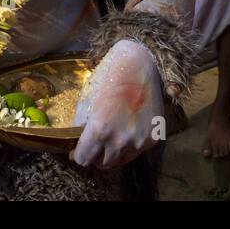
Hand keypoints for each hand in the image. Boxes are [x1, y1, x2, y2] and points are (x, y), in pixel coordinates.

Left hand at [71, 39, 163, 170]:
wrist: (140, 64)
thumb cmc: (110, 77)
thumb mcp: (87, 100)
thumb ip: (82, 126)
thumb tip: (78, 143)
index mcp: (100, 130)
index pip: (84, 159)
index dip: (78, 154)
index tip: (77, 149)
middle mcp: (120, 141)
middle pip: (102, 164)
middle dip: (95, 155)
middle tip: (93, 143)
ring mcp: (138, 142)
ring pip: (120, 161)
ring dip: (112, 153)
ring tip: (111, 137)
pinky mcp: (153, 139)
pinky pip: (136, 151)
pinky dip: (129, 146)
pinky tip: (127, 128)